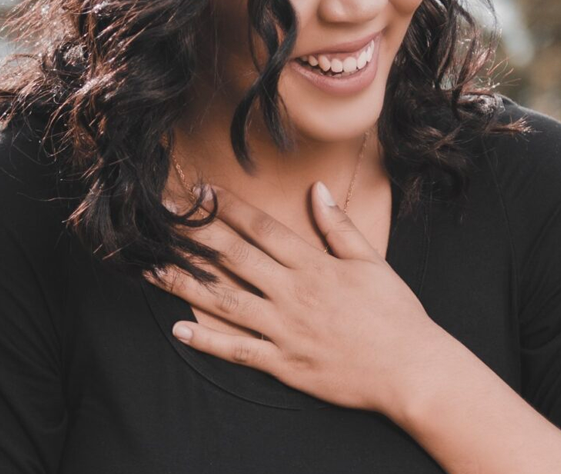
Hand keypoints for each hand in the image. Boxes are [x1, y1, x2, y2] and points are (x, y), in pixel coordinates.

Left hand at [145, 181, 457, 415]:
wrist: (410, 369)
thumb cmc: (395, 314)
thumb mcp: (371, 262)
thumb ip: (338, 227)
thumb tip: (317, 190)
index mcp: (313, 265)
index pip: (261, 228)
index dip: (226, 208)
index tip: (198, 192)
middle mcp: (292, 293)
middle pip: (232, 257)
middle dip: (193, 235)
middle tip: (159, 218)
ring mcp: (284, 329)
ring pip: (225, 301)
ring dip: (185, 283)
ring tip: (151, 268)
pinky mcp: (284, 362)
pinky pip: (238, 350)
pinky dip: (208, 341)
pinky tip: (179, 330)